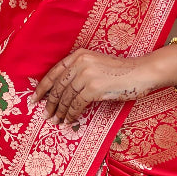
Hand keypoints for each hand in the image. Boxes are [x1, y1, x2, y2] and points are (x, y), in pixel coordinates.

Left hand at [34, 48, 171, 125]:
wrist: (141, 73)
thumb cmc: (121, 72)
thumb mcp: (97, 65)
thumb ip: (80, 72)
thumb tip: (63, 93)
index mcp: (79, 55)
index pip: (54, 72)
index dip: (42, 87)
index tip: (35, 99)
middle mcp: (80, 62)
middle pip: (58, 86)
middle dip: (50, 103)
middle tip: (46, 115)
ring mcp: (86, 75)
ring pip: (66, 97)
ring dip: (60, 111)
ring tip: (57, 120)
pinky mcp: (93, 88)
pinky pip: (76, 105)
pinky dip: (71, 114)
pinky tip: (69, 120)